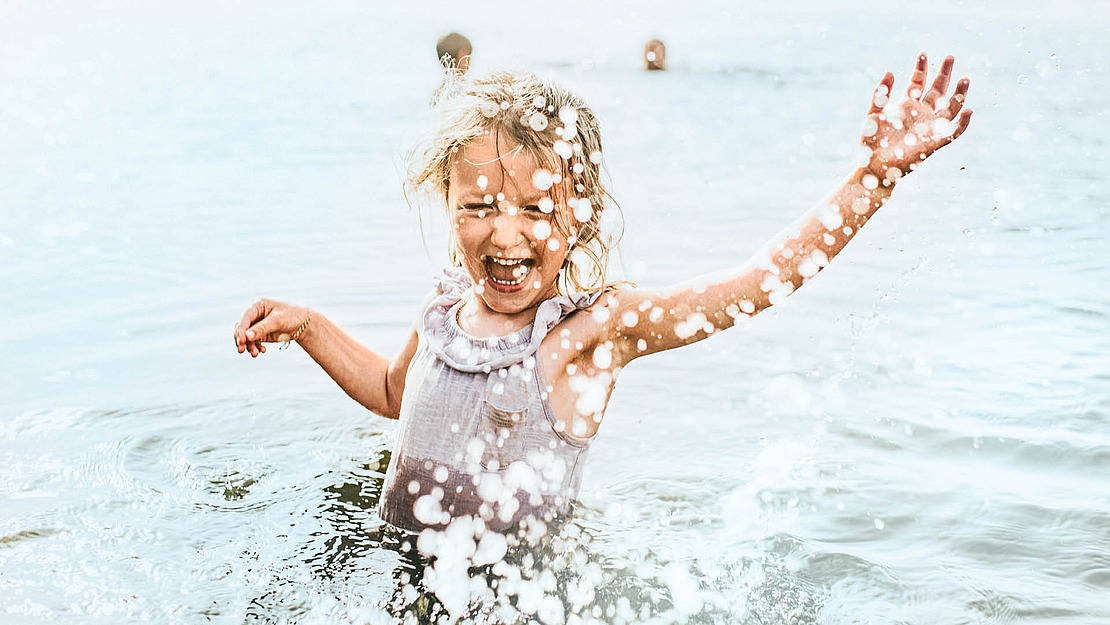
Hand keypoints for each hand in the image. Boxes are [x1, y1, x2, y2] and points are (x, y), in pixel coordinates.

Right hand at [233, 298, 310, 357]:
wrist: (303, 323)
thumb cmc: (292, 316)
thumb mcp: (278, 321)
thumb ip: (262, 328)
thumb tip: (247, 336)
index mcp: (258, 305)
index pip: (245, 318)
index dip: (241, 330)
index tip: (241, 341)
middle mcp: (255, 314)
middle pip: (242, 327)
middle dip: (242, 339)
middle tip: (241, 350)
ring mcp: (257, 324)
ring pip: (246, 336)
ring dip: (249, 345)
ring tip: (255, 353)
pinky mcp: (260, 333)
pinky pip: (253, 341)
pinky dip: (255, 347)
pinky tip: (262, 351)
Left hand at [862, 53, 971, 183]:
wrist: (874, 166)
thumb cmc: (872, 141)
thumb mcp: (874, 114)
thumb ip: (881, 94)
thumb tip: (890, 71)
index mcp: (907, 105)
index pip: (918, 82)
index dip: (921, 68)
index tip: (922, 54)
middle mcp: (922, 113)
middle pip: (938, 89)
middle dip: (944, 73)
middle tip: (950, 57)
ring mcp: (930, 126)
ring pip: (951, 107)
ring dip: (959, 94)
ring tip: (965, 79)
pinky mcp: (936, 142)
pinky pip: (955, 131)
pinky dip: (963, 122)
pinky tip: (968, 110)